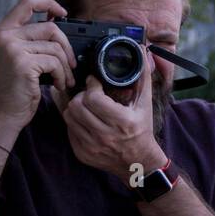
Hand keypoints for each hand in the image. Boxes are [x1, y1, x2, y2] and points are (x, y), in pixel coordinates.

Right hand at [0, 0, 76, 141]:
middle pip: (50, 28)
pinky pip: (54, 62)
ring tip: (64, 79)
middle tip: (71, 63)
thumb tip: (58, 22)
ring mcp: (13, 48)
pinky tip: (57, 84)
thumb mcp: (18, 56)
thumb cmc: (15, 86)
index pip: (27, 2)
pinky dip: (61, 75)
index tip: (62, 12)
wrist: (4, 112)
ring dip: (65, 66)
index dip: (48, 3)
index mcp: (4, 30)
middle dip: (67, 47)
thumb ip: (31, 39)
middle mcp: (6, 36)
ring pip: (55, 47)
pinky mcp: (23, 63)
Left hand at [60, 54, 165, 183]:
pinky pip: (69, 130)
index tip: (94, 81)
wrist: (138, 164)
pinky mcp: (82, 154)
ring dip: (75, 107)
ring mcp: (91, 147)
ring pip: (69, 117)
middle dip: (81, 95)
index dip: (91, 86)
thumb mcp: (145, 104)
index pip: (93, 99)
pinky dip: (75, 122)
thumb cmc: (142, 130)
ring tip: (85, 105)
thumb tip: (142, 52)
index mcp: (122, 122)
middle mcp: (105, 136)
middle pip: (77, 107)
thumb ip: (143, 77)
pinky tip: (84, 119)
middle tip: (88, 93)